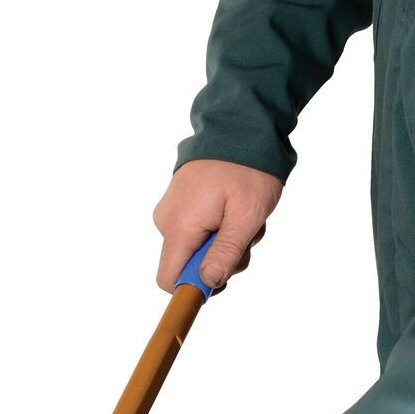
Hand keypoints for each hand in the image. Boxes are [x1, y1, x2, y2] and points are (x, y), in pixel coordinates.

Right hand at [153, 158, 282, 291]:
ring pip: (197, 248)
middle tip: (247, 235)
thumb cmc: (247, 168)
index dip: (193, 288)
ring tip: (244, 216)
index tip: (223, 278)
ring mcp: (172, 211)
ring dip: (225, 242)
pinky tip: (234, 208)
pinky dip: (220, 227)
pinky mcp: (180, 204)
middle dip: (221, 259)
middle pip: (188, 265)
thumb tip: (208, 284)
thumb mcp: (246, 215)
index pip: (169, 279)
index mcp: (179, 226)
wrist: (240, 125)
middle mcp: (167, 220)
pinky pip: (197, 230)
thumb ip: (226, 252)